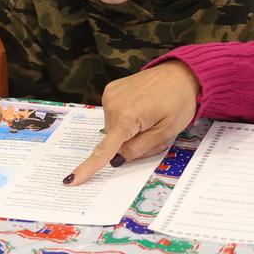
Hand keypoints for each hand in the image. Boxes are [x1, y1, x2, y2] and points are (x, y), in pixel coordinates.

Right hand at [64, 60, 199, 185]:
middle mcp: (112, 104)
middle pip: (114, 140)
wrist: (182, 72)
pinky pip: (114, 113)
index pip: (104, 149)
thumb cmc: (180, 101)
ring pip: (114, 128)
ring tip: (151, 116)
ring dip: (129, 130)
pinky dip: (126, 117)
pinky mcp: (111, 89)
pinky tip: (142, 107)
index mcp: (126, 117)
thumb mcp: (166, 132)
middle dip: (131, 144)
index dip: (88, 167)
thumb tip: (117, 160)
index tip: (71, 180)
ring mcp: (109, 94)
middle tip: (155, 135)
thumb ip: (140, 149)